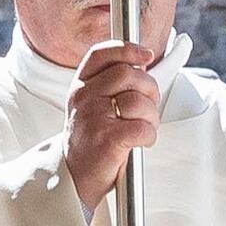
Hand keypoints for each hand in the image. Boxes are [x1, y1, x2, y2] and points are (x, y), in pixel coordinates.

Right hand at [63, 38, 164, 205]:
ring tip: (142, 128)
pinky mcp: (106, 138)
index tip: (146, 55)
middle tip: (148, 107)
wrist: (75, 176)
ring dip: (151, 117)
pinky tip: (140, 143)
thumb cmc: (91, 141)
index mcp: (80, 86)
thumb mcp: (93, 105)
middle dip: (149, 90)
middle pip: (128, 74)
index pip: (102, 54)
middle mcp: (83, 97)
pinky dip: (149, 136)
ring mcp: (93, 117)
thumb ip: (111, 84)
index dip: (127, 50)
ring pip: (139, 101)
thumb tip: (142, 64)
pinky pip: (142, 127)